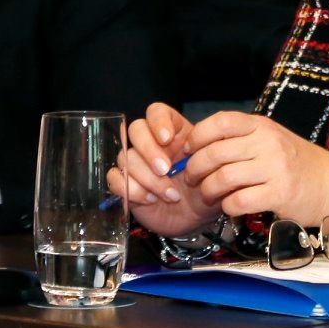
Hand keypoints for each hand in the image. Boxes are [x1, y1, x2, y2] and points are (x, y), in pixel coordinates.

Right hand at [110, 103, 217, 238]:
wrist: (196, 216)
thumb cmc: (204, 186)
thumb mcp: (213, 167)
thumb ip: (207, 153)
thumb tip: (198, 147)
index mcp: (172, 131)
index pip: (156, 112)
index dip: (158, 121)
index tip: (167, 138)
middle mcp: (151, 143)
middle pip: (136, 130)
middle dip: (149, 150)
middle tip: (165, 169)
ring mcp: (135, 163)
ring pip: (126, 158)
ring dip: (148, 178)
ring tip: (170, 195)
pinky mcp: (125, 184)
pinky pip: (115, 179)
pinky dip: (132, 190)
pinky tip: (150, 200)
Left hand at [179, 111, 328, 222]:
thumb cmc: (297, 164)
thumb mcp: (271, 141)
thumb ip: (240, 141)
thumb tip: (196, 149)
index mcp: (262, 126)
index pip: (220, 122)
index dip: (197, 137)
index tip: (187, 151)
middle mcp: (268, 142)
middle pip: (215, 153)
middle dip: (195, 169)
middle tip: (191, 180)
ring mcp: (275, 167)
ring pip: (223, 178)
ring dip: (208, 191)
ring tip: (208, 197)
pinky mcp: (279, 193)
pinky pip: (238, 200)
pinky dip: (227, 206)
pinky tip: (230, 207)